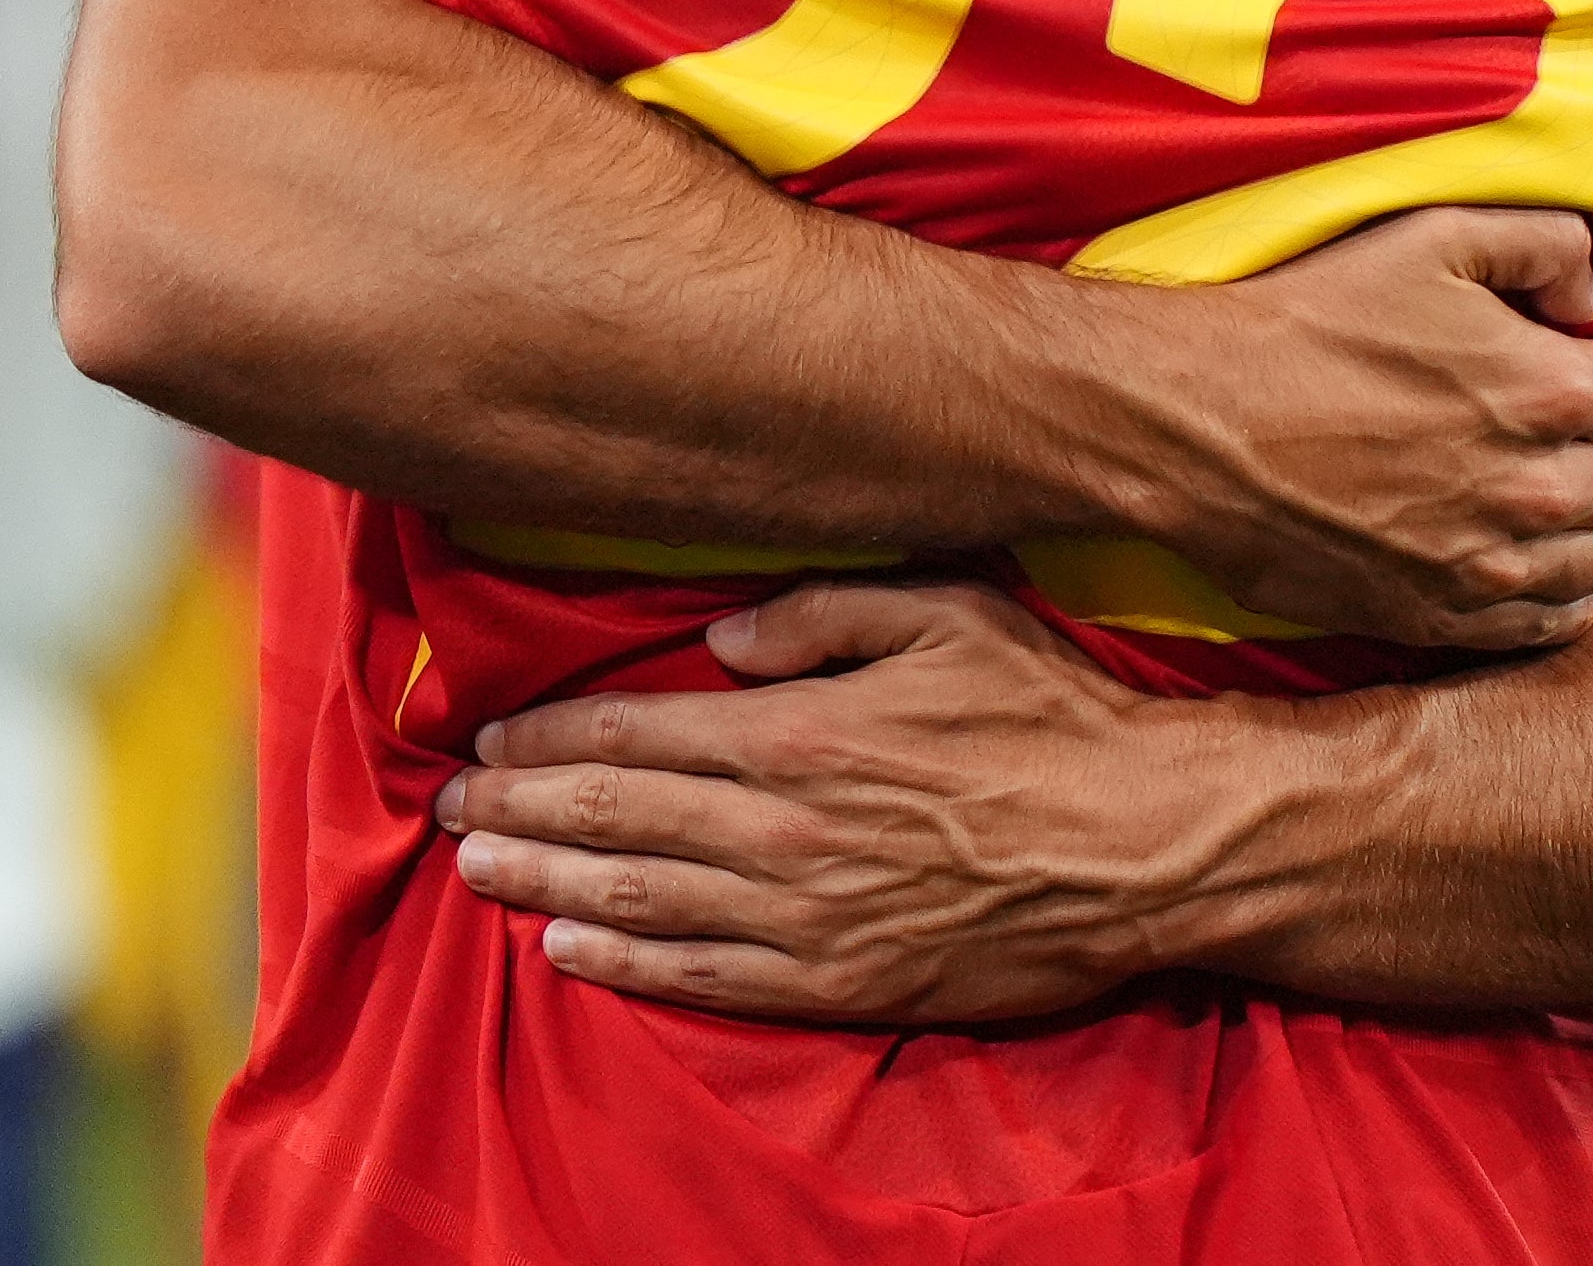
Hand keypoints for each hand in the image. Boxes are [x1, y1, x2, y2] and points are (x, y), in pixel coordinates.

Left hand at [442, 582, 1241, 1020]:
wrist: (1144, 842)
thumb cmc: (1053, 716)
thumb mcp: (950, 613)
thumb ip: (825, 611)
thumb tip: (719, 635)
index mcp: (800, 730)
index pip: (638, 731)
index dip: (550, 738)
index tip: (488, 743)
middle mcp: (783, 826)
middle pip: (616, 817)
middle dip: (521, 812)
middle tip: (448, 814)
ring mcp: (806, 913)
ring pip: (640, 898)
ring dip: (546, 882)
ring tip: (477, 874)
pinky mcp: (840, 981)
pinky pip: (704, 977)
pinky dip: (624, 965)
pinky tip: (566, 949)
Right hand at [1122, 205, 1592, 649]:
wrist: (1197, 426)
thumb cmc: (1308, 322)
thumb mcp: (1428, 237)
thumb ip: (1541, 243)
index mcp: (1548, 389)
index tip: (1577, 363)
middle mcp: (1538, 490)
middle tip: (1568, 425)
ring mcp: (1493, 566)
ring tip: (1558, 489)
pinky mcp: (1444, 618)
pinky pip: (1558, 623)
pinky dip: (1566, 591)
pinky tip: (1536, 556)